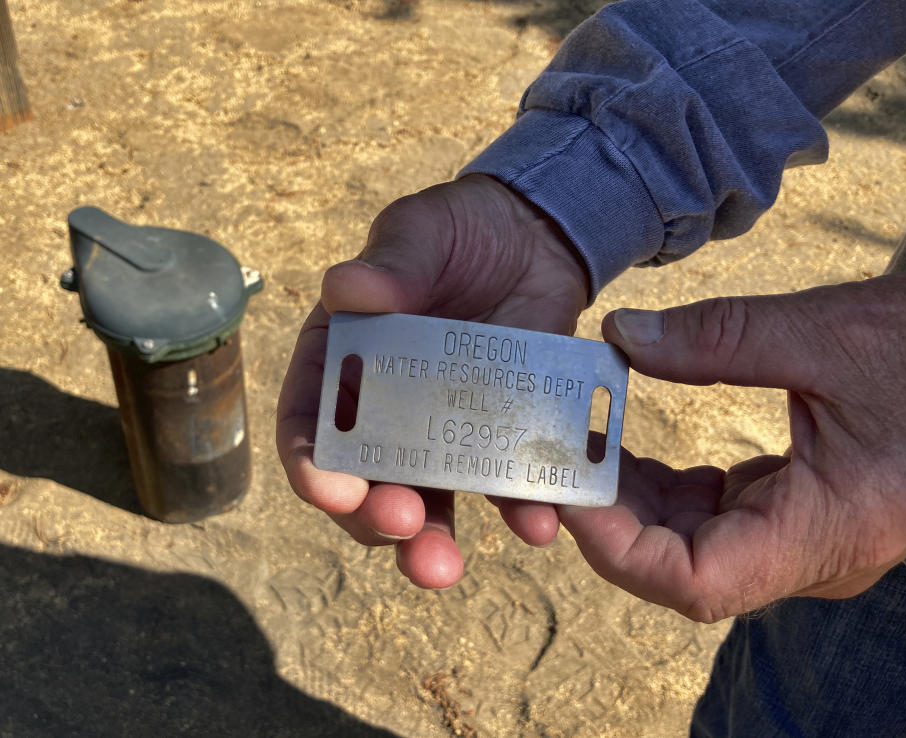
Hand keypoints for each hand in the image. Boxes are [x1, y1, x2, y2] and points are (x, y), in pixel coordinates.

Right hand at [276, 175, 589, 588]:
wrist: (535, 238)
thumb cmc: (460, 228)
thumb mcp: (422, 231)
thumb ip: (392, 263)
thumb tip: (346, 288)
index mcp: (341, 362)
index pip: (310, 424)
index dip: (311, 464)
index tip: (331, 491)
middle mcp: (383, 409)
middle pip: (364, 480)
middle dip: (374, 517)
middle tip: (402, 530)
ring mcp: (443, 429)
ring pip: (426, 499)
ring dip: (430, 542)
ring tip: (445, 568)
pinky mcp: (499, 436)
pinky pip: (504, 483)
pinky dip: (517, 508)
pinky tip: (537, 522)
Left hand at [560, 275, 905, 621]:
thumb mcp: (825, 333)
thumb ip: (717, 338)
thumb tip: (621, 336)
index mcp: (826, 532)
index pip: (696, 584)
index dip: (619, 550)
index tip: (570, 495)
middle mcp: (813, 554)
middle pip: (683, 569)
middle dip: (615, 519)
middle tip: (563, 460)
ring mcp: (806, 538)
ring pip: (696, 548)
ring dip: (639, 504)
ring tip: (591, 447)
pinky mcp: (801, 513)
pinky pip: (719, 520)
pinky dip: (673, 492)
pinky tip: (642, 452)